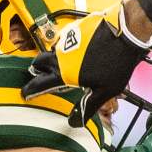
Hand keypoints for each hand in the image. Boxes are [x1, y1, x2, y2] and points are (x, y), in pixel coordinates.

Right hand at [22, 6, 148, 127]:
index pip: (40, 84)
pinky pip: (65, 40)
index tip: (26, 94)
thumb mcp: (105, 91)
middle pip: (39, 62)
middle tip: (42, 75)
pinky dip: (68, 48)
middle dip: (38, 69)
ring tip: (67, 65)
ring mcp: (67, 40)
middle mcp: (61, 56)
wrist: (125, 33)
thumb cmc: (117, 62)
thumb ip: (88, 106)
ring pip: (53, 51)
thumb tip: (75, 121)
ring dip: (55, 58)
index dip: (31, 90)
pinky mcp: (75, 30)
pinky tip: (81, 52)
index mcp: (65, 73)